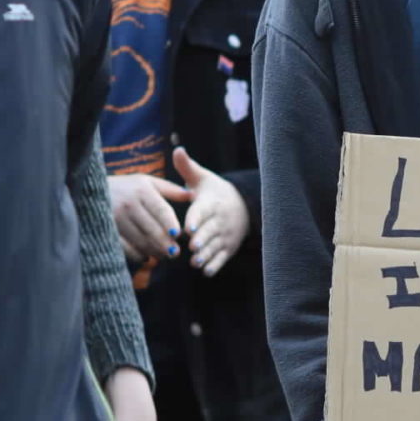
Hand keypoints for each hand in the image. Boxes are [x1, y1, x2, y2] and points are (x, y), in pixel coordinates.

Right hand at [108, 171, 187, 262]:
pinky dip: (137, 255)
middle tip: (176, 253)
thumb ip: (170, 189)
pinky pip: (124, 247)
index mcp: (142, 190)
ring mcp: (115, 218)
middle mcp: (128, 204)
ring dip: (154, 251)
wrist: (92, 189)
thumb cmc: (128, 186)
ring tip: (165, 256)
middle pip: (151, 228)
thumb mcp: (148, 182)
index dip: (169, 223)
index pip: (160, 209)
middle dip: (165, 243)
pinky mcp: (107, 230)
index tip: (178, 234)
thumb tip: (192, 195)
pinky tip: (146, 257)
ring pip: (139, 240)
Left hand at [173, 147, 249, 276]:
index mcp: (212, 203)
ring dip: (207, 255)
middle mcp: (220, 220)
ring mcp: (226, 235)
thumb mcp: (202, 178)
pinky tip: (206, 272)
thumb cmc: (213, 192)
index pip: (203, 211)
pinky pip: (222, 257)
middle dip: (202, 239)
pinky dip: (215, 265)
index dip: (197, 219)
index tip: (188, 227)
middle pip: (211, 231)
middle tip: (192, 247)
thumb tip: (177, 148)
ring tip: (195, 262)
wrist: (241, 205)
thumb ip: (187, 167)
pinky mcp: (229, 247)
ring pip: (216, 246)